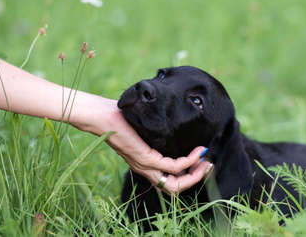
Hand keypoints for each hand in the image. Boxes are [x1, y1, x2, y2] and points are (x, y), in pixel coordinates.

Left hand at [71, 98, 212, 193]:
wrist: (98, 116)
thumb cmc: (117, 117)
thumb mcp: (141, 126)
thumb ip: (154, 131)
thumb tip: (171, 120)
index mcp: (144, 164)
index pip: (169, 181)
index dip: (187, 176)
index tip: (200, 161)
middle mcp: (145, 168)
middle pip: (174, 189)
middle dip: (194, 179)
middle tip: (207, 165)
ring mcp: (145, 164)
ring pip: (175, 184)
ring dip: (194, 175)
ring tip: (205, 161)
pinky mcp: (144, 157)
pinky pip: (173, 166)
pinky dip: (188, 161)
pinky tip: (196, 151)